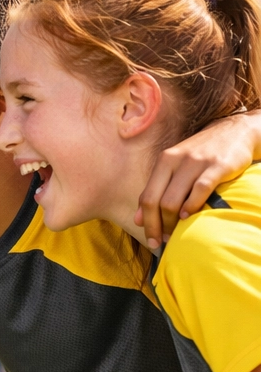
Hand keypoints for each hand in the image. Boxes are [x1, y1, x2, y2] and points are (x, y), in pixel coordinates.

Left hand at [136, 109, 260, 248]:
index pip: (147, 198)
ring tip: (176, 233)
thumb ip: (156, 190)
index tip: (151, 241)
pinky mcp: (217, 165)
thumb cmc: (201, 155)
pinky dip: (192, 206)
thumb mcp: (174, 167)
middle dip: (157, 226)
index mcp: (163, 161)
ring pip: (174, 199)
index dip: (147, 223)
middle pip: (157, 201)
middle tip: (163, 241)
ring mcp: (196, 162)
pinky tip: (189, 216)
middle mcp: (176, 160)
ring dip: (172, 222)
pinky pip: (199, 190)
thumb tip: (137, 220)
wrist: (235, 131)